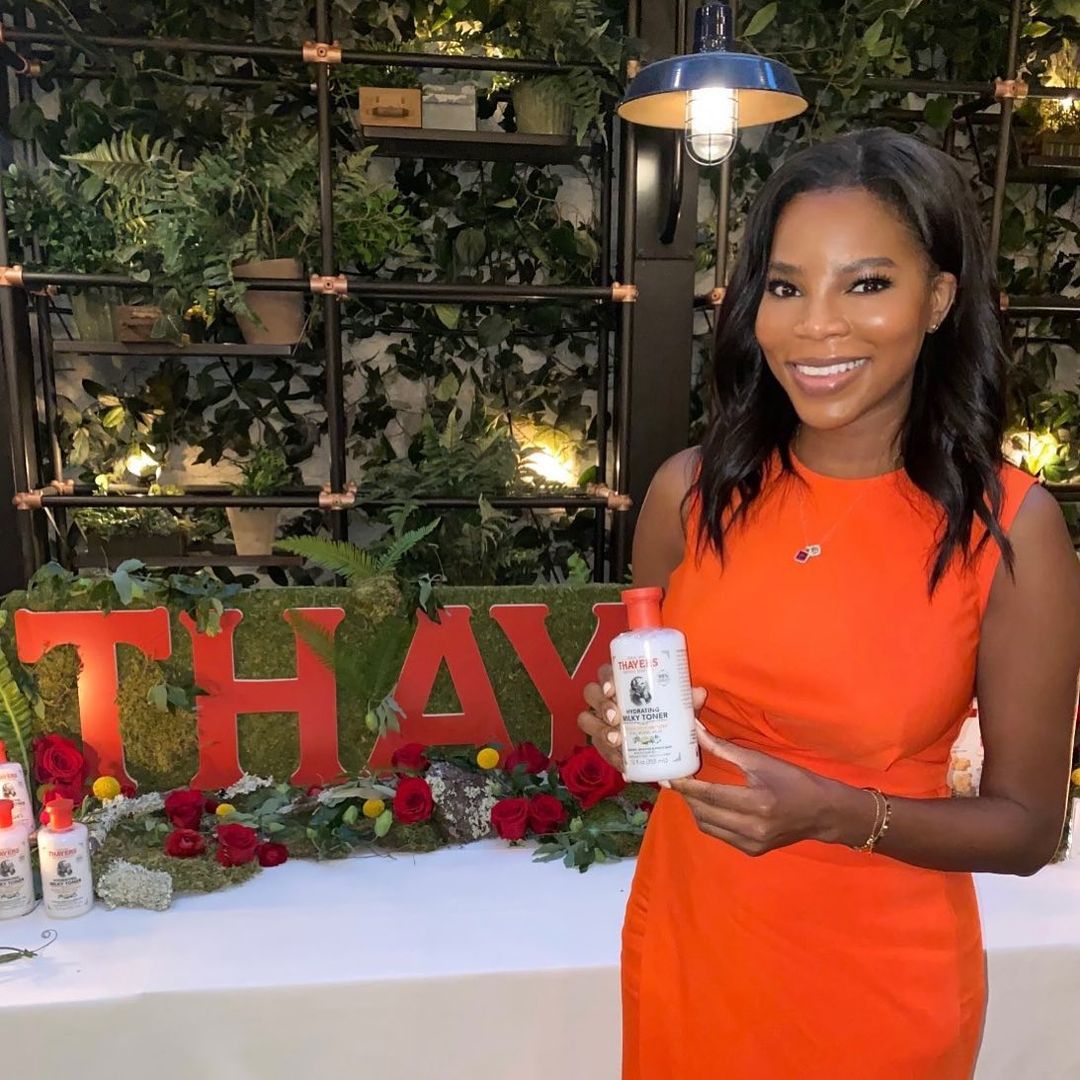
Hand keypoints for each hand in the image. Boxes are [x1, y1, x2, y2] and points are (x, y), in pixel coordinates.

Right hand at [578, 665, 708, 773]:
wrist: (666, 740)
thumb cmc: (667, 712)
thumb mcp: (678, 706)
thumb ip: (687, 700)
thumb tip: (698, 693)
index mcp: (621, 681)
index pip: (606, 672)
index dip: (605, 678)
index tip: (613, 690)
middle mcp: (605, 698)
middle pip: (591, 693)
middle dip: (602, 706)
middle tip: (616, 718)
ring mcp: (600, 720)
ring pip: (586, 720)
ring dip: (600, 731)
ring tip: (618, 743)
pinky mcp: (602, 743)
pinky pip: (599, 750)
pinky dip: (613, 760)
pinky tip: (627, 770)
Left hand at [669, 722, 874, 855]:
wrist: (823, 813)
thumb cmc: (794, 781)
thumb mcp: (761, 760)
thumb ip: (724, 748)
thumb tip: (694, 730)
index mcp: (757, 803)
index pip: (710, 795)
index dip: (686, 785)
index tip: (668, 775)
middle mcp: (753, 829)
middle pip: (704, 813)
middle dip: (686, 796)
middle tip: (675, 779)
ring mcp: (752, 844)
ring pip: (707, 826)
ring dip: (695, 808)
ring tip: (689, 790)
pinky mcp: (752, 851)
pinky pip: (719, 835)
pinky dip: (708, 819)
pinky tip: (706, 804)